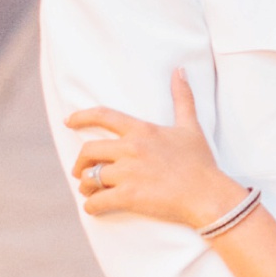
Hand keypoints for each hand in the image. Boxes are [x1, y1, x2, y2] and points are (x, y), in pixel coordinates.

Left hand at [68, 70, 244, 230]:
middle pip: (89, 150)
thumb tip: (180, 70)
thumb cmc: (199, 161)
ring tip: (90, 190)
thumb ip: (182, 97)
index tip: (69, 121)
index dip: (82, 117)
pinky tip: (95, 206)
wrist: (207, 194)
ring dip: (86, 186)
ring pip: (90, 178)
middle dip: (81, 162)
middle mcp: (131, 149)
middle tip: (82, 170)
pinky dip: (91, 206)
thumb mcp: (190, 126)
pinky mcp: (128, 197)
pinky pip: (96, 202)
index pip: (104, 116)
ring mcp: (128, 173)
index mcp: (142, 130)